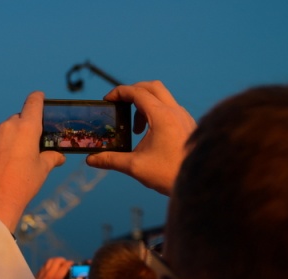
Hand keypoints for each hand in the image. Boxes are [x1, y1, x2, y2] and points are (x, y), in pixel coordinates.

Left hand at [0, 92, 65, 231]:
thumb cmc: (22, 187)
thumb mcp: (42, 171)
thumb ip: (51, 158)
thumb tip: (58, 156)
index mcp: (27, 128)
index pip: (33, 103)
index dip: (37, 99)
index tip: (38, 98)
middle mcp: (6, 126)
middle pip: (16, 121)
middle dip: (20, 131)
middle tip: (22, 150)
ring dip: (3, 141)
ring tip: (4, 165)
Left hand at [36, 257, 74, 278]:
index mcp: (57, 277)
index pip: (66, 265)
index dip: (71, 263)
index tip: (73, 264)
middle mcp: (50, 272)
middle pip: (58, 260)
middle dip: (64, 260)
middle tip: (66, 264)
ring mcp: (43, 271)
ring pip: (50, 260)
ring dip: (56, 260)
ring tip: (59, 264)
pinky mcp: (38, 272)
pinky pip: (45, 264)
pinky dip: (50, 264)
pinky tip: (52, 268)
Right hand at [86, 81, 195, 195]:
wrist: (197, 182)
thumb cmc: (168, 174)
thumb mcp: (135, 167)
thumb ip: (111, 160)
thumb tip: (90, 160)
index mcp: (162, 116)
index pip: (137, 92)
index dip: (119, 92)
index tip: (107, 100)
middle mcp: (175, 111)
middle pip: (152, 87)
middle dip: (133, 92)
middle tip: (120, 104)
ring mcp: (184, 117)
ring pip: (163, 97)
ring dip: (145, 105)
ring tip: (136, 129)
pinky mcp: (188, 124)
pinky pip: (171, 108)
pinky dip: (156, 113)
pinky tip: (151, 134)